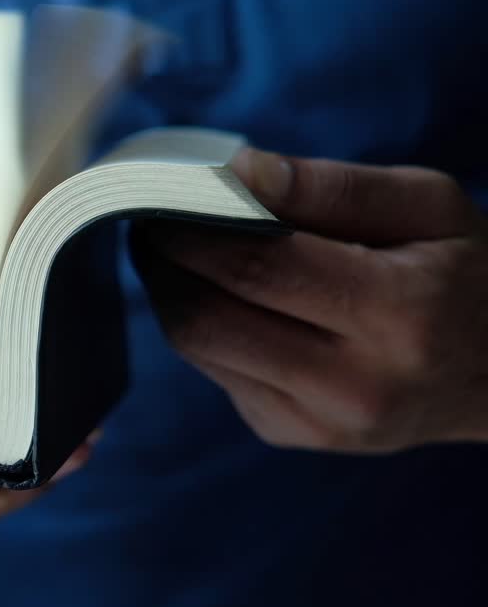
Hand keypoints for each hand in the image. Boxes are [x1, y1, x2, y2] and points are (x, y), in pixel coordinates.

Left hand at [135, 147, 487, 452]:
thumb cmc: (465, 273)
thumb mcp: (430, 206)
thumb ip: (334, 187)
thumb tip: (240, 171)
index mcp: (398, 313)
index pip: (256, 267)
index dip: (190, 230)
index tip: (158, 196)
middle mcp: (354, 384)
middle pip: (208, 318)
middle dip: (163, 265)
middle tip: (149, 222)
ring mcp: (317, 422)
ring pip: (199, 350)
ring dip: (170, 295)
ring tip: (171, 251)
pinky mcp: (291, 436)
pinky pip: (217, 372)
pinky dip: (203, 328)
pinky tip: (217, 297)